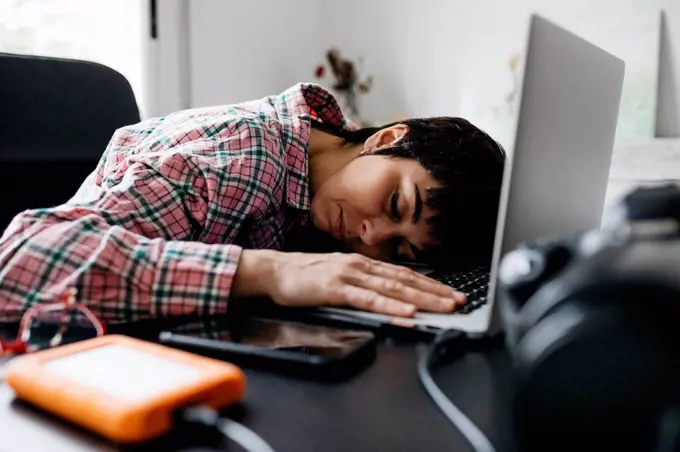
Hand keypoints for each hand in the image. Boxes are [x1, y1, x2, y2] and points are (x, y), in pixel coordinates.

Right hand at [233, 250, 465, 316]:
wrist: (273, 270)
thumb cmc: (304, 276)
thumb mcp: (339, 278)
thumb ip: (363, 285)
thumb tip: (388, 297)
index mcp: (363, 264)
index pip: (404, 274)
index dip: (430, 284)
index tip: (451, 293)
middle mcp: (361, 266)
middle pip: (405, 280)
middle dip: (435, 292)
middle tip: (458, 301)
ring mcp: (349, 276)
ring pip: (392, 288)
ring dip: (420, 298)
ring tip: (442, 307)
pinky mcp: (335, 289)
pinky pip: (367, 299)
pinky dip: (389, 305)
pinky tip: (404, 311)